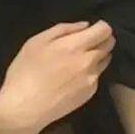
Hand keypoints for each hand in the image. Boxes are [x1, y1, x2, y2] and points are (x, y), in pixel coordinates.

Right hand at [0, 19, 115, 131]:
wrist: (25, 108)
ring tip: (78, 60)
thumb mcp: (36, 42)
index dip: (101, 26)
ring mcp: (92, 79)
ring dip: (97, 56)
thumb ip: (63, 29)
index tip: (92, 28)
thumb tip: (85, 25)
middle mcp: (89, 62)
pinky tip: (73, 77)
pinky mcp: (90, 93)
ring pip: (105, 60)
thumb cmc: (25, 71)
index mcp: (76, 46)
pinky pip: (97, 76)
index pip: (105, 30)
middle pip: (109, 44)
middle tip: (86, 43)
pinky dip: (90, 72)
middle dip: (101, 40)